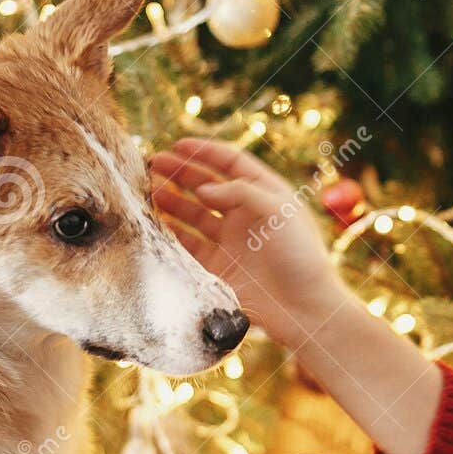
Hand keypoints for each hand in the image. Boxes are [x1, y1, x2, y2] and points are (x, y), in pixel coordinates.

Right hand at [150, 138, 349, 349]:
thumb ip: (240, 192)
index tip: (177, 144)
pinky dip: (172, 233)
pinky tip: (154, 221)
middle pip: (207, 186)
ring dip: (171, 200)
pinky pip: (189, 246)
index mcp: (265, 195)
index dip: (205, 151)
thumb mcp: (279, 211)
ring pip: (193, 214)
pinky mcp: (218, 269)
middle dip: (180, 173)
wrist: (304, 309)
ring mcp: (231, 242)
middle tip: (152, 163)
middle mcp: (246, 216)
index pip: (231, 163)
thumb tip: (202, 188)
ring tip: (148, 189)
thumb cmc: (301, 256)